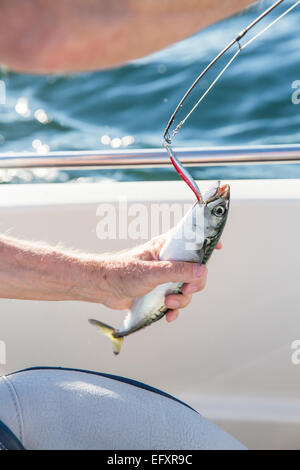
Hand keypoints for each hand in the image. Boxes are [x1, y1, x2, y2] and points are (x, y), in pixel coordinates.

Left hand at [92, 235, 221, 321]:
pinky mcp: (159, 293)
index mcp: (166, 248)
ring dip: (181, 300)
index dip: (206, 241)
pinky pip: (175, 302)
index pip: (192, 239)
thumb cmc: (121, 273)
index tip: (218, 247)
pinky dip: (174, 310)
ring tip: (168, 304)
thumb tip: (202, 271)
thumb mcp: (152, 272)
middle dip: (193, 284)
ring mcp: (164, 278)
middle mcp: (168, 261)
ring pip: (186, 289)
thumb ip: (177, 271)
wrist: (102, 289)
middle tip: (184, 290)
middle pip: (195, 271)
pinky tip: (167, 316)